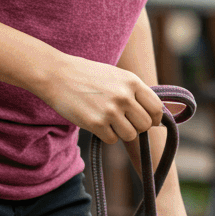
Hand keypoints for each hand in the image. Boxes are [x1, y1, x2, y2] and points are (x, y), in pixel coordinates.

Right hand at [36, 55, 163, 143]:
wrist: (58, 75)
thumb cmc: (88, 76)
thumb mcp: (117, 76)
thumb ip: (135, 92)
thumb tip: (157, 115)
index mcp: (132, 82)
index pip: (156, 107)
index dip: (155, 118)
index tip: (149, 121)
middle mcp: (124, 96)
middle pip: (145, 124)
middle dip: (137, 126)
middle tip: (124, 121)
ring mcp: (110, 111)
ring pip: (130, 135)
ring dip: (122, 132)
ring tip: (110, 121)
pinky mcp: (96, 124)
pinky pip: (112, 140)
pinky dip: (106, 135)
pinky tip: (97, 123)